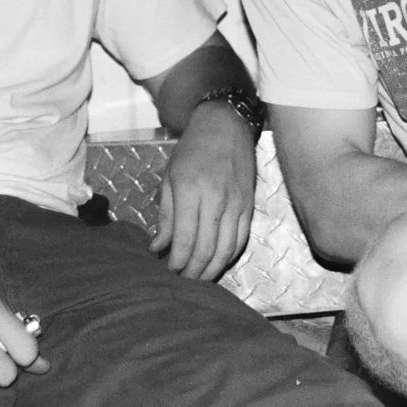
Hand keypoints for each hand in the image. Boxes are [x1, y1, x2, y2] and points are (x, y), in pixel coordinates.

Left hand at [152, 102, 255, 279]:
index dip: (176, 261)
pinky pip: (241, 240)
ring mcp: (236, 204)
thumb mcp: (170, 176)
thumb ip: (165, 215)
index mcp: (191, 190)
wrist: (226, 126)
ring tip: (199, 278)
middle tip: (182, 280)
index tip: (168, 269)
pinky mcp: (249, 206)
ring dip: (212, 269)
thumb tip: (158, 247)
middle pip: (206, 249)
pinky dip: (229, 256)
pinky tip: (218, 262)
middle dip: (192, 271)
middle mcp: (215, 199)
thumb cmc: (193, 149)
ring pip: (226, 249)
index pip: (184, 238)